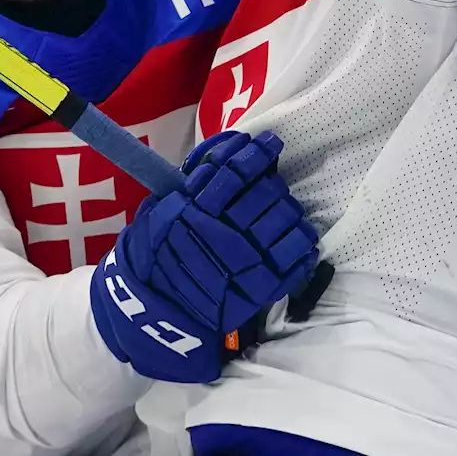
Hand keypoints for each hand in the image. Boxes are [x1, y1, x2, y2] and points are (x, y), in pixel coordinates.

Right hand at [90, 131, 317, 382]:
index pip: (235, 171)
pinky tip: (300, 239)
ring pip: (287, 219)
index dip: (256, 154)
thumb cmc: (154, 258)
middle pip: (267, 192)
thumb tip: (222, 156)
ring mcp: (248, 260)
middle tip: (271, 187)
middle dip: (273, 185)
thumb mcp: (158, 214)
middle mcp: (225, 231)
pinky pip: (296, 259)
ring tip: (284, 213)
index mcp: (197, 211)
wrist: (154, 312)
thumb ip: (187, 186)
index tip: (269, 144)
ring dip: (289, 211)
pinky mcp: (263, 287)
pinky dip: (302, 244)